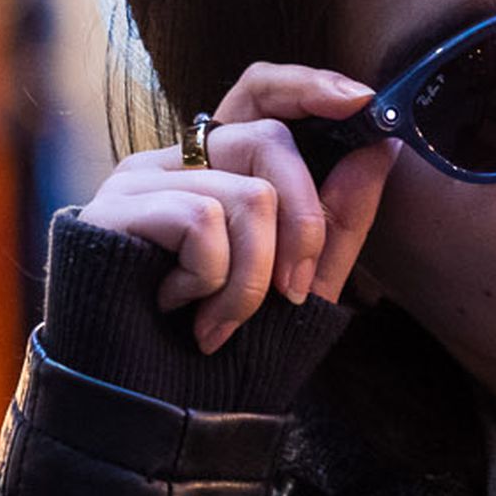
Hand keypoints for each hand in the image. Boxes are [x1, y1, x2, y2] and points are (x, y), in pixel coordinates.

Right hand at [78, 64, 400, 350]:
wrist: (153, 409)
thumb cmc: (227, 347)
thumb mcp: (305, 282)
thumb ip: (342, 216)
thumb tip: (385, 145)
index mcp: (218, 168)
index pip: (260, 90)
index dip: (308, 86)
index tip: (361, 102)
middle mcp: (176, 161)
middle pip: (270, 142)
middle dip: (305, 225)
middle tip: (292, 294)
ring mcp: (138, 180)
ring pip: (248, 194)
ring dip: (254, 279)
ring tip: (224, 322)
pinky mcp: (111, 210)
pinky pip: (201, 222)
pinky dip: (211, 281)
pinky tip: (181, 310)